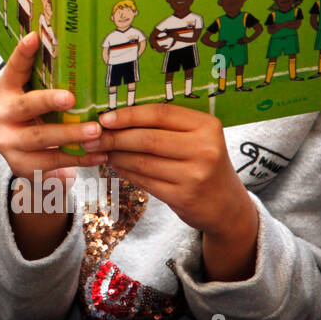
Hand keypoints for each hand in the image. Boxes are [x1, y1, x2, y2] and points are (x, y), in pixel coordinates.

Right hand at [0, 32, 104, 259]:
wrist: (28, 163)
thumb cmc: (40, 121)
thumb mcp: (38, 101)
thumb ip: (50, 85)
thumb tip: (88, 57)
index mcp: (5, 91)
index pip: (13, 69)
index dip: (23, 53)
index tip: (35, 36)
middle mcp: (0, 114)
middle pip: (25, 106)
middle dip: (48, 102)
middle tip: (71, 98)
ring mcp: (7, 142)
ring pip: (40, 138)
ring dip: (70, 134)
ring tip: (96, 131)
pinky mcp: (19, 165)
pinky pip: (52, 161)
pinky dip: (78, 157)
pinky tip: (100, 154)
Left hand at [90, 104, 257, 280]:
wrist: (227, 206)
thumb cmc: (203, 163)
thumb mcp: (196, 138)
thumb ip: (164, 126)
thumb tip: (114, 116)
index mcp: (207, 126)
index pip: (159, 113)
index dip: (128, 115)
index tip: (104, 118)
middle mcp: (205, 149)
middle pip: (147, 138)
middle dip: (114, 137)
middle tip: (93, 137)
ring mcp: (195, 175)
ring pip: (142, 161)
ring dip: (116, 156)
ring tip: (102, 151)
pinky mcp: (184, 197)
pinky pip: (144, 181)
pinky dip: (125, 172)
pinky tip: (116, 166)